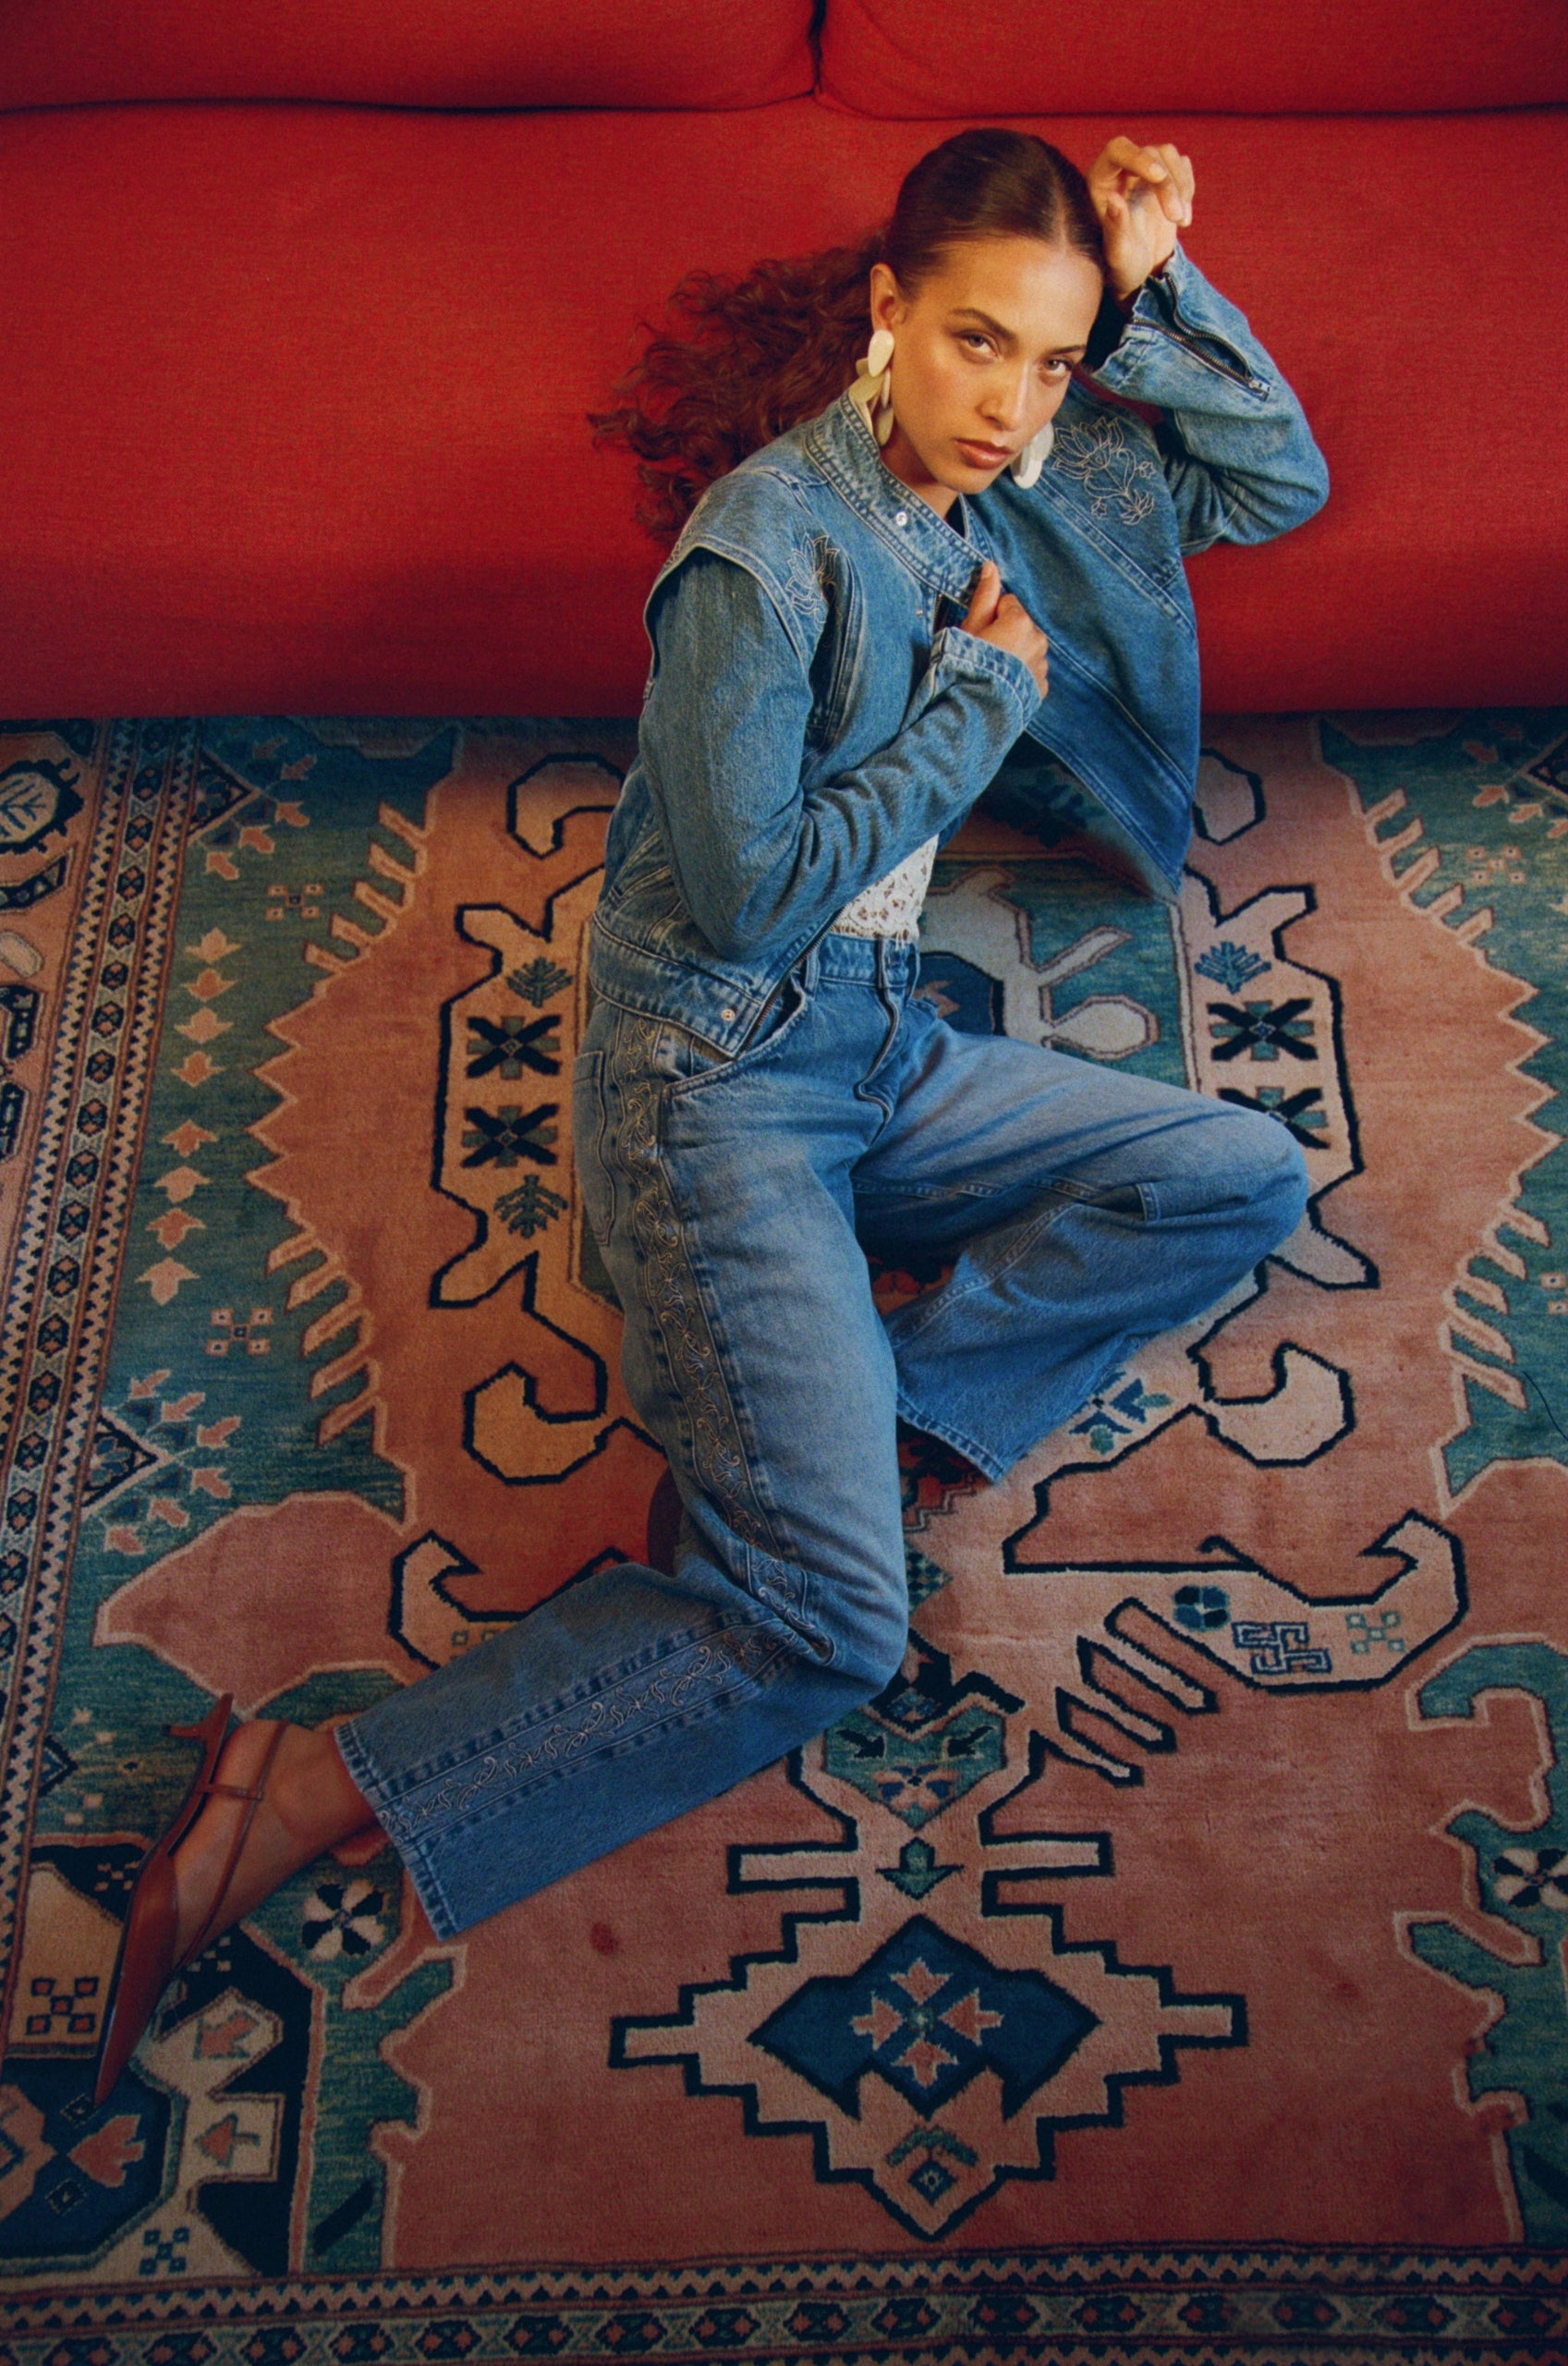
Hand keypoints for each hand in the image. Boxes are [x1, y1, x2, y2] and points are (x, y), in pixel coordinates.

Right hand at [961, 559, 1047, 699]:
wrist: (975, 708)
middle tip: (986, 654)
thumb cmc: (968, 664)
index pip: (1008, 603)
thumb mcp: (970, 627)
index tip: (980, 634)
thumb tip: (991, 565)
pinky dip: (1021, 675)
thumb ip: (984, 596)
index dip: (991, 617)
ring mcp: (1042, 665)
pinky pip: (1032, 672)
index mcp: (1020, 621)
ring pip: (1028, 649)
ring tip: (994, 671)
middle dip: (1007, 635)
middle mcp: (1038, 640)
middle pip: (1021, 626)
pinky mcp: (1042, 686)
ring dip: (1015, 655)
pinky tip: (1003, 684)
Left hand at [1087, 136, 1193, 302]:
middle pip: (1151, 152)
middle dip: (1168, 184)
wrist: (1141, 274)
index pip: (1118, 149)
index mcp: (1100, 181)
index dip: (1139, 157)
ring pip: (1169, 155)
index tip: (1158, 176)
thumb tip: (1114, 199)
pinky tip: (1183, 218)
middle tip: (1175, 219)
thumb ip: (1115, 229)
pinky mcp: (1165, 179)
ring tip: (1181, 221)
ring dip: (1181, 186)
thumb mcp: (1118, 256)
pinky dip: (1188, 189)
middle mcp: (1122, 170)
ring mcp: (1144, 172)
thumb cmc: (1122, 267)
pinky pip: (1182, 167)